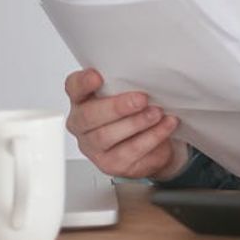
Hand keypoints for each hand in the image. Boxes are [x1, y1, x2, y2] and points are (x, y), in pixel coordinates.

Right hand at [64, 69, 187, 179]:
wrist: (155, 143)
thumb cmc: (138, 112)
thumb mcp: (132, 92)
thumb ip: (129, 83)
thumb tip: (144, 75)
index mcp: (83, 100)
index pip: (74, 88)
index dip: (82, 83)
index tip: (96, 76)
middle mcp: (82, 124)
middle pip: (88, 116)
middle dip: (116, 107)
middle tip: (141, 99)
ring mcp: (94, 146)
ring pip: (106, 136)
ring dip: (136, 123)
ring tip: (157, 113)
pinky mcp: (110, 164)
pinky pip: (129, 151)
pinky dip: (151, 136)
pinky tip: (165, 125)